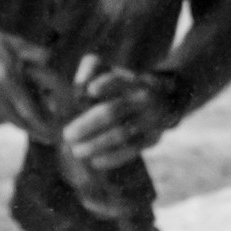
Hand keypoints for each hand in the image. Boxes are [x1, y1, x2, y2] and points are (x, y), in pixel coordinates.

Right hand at [0, 21, 67, 139]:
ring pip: (7, 119)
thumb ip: (36, 54)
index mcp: (4, 79)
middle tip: (50, 135)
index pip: (30, 112)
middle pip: (21, 123)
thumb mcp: (11, 41)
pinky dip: (1, 110)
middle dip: (37, 129)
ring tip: (17, 99)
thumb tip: (55, 64)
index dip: (45, 126)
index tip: (57, 134)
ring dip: (18, 116)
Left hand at [62, 55, 184, 169]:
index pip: (116, 79)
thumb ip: (90, 68)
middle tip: (67, 135)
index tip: (90, 91)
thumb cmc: (120, 84)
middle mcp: (142, 99)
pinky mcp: (152, 138)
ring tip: (76, 150)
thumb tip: (79, 88)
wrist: (162, 99)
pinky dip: (112, 157)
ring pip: (121, 134)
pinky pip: (132, 150)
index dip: (104, 84)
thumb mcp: (106, 69)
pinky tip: (95, 161)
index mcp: (129, 80)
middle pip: (112, 112)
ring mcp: (150, 120)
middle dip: (87, 125)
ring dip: (96, 145)